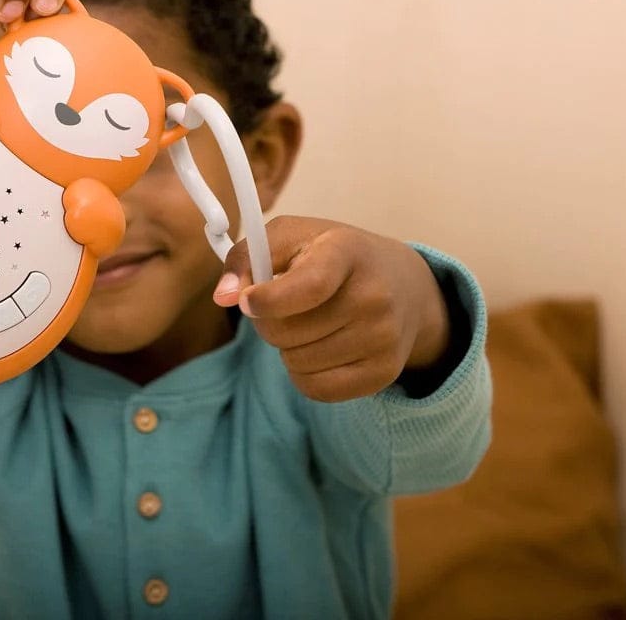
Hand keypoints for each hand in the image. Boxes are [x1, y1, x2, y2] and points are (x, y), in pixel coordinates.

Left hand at [213, 217, 449, 401]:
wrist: (402, 284)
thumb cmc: (331, 255)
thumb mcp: (290, 236)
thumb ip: (248, 257)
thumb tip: (223, 297)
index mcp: (346, 252)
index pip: (308, 287)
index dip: (268, 300)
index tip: (246, 302)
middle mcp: (373, 296)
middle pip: (288, 332)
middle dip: (268, 322)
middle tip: (283, 307)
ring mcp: (383, 338)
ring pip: (296, 363)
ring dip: (286, 348)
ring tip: (306, 323)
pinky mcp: (383, 373)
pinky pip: (316, 390)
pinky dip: (302, 374)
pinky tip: (316, 348)